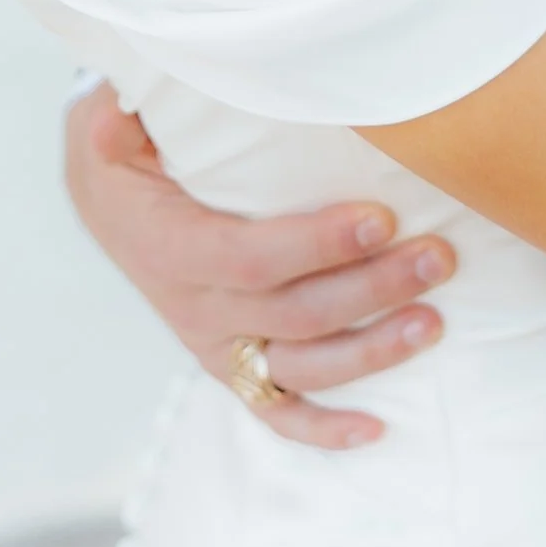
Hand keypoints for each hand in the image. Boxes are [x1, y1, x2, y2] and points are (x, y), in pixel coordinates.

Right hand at [65, 81, 451, 449]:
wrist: (107, 201)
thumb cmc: (126, 148)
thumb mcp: (110, 118)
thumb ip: (117, 115)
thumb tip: (115, 116)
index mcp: (172, 249)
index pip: (252, 259)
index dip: (317, 245)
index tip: (380, 217)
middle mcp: (197, 310)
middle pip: (297, 315)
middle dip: (373, 288)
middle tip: (437, 257)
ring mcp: (218, 346)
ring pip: (303, 366)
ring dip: (373, 352)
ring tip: (434, 321)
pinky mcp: (232, 366)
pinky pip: (278, 411)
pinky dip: (325, 430)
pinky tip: (377, 431)